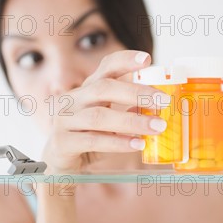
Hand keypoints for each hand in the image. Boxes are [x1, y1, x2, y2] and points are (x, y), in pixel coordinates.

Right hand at [43, 50, 168, 172]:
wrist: (59, 163)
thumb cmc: (88, 137)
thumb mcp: (109, 121)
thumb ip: (127, 111)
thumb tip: (156, 106)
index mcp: (87, 89)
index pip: (105, 67)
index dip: (125, 60)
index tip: (147, 59)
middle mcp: (73, 99)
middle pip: (103, 88)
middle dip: (136, 93)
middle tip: (163, 100)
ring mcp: (64, 120)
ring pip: (99, 116)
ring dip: (132, 121)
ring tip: (157, 126)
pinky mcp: (62, 142)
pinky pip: (93, 140)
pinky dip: (118, 142)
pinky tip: (137, 144)